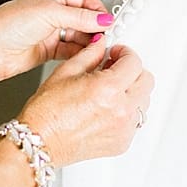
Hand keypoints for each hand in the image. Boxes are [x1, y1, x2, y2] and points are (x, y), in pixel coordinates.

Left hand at [0, 0, 114, 83]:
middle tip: (106, 36)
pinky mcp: (47, 49)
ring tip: (99, 47)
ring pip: (79, 35)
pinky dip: (81, 53)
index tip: (108, 21)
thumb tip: (103, 19)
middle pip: (83, 17)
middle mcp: (50, 11)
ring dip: (89, 41)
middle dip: (95, 27)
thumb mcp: (49, 13)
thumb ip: (80, 17)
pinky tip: (88, 55)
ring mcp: (49, 31)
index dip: (98, 10)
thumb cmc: (6, 26)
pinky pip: (71, 50)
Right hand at [18, 43, 153, 167]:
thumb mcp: (66, 72)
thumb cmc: (46, 112)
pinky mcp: (122, 142)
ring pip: (143, 101)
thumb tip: (102, 44)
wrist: (39, 141)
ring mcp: (124, 128)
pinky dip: (126, 112)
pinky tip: (107, 109)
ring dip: (132, 92)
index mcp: (108, 88)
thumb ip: (90, 54)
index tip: (117, 54)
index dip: (125, 53)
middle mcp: (121, 110)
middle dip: (132, 71)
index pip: (134, 62)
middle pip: (146, 81)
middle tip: (115, 70)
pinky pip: (135, 120)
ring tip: (110, 91)